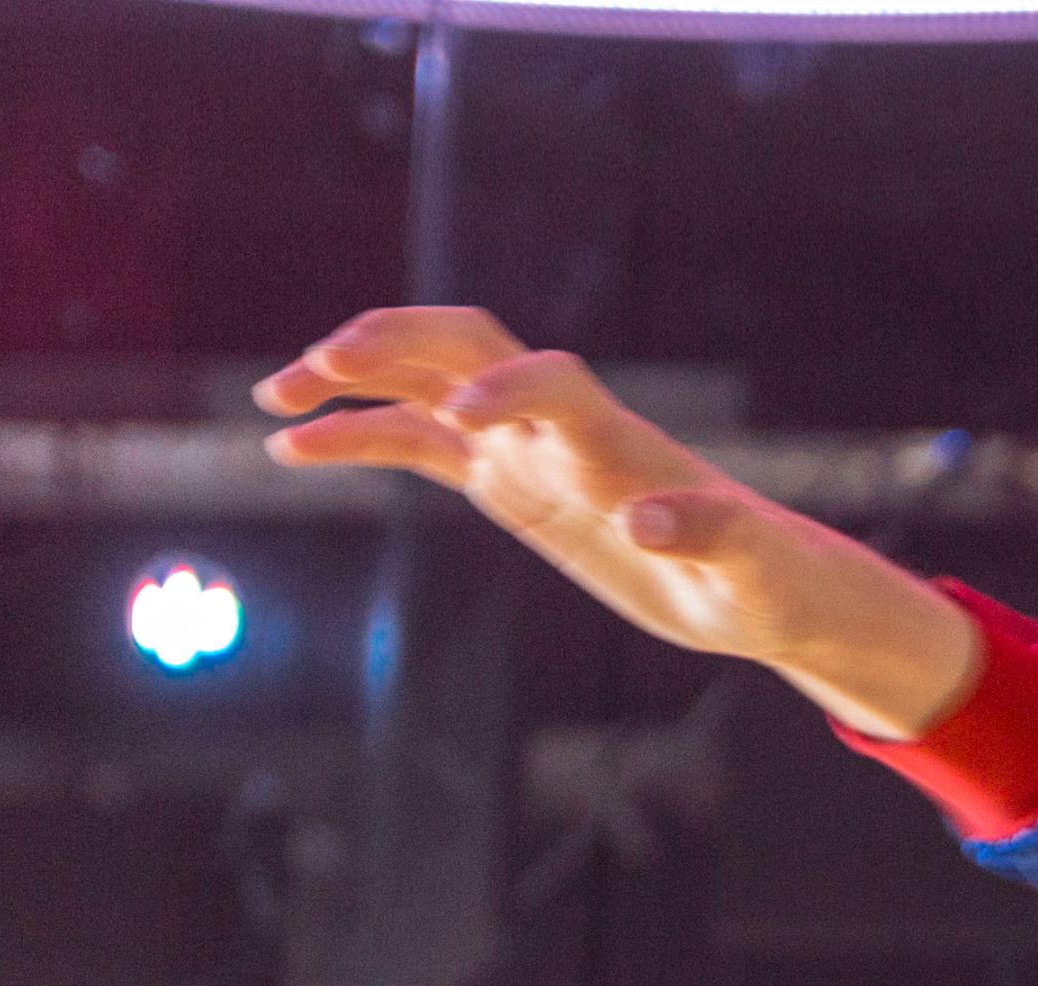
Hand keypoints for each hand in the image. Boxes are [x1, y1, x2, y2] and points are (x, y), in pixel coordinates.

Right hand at [254, 309, 982, 739]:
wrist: (759, 586)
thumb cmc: (762, 577)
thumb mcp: (747, 569)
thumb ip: (707, 536)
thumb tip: (649, 521)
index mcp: (614, 440)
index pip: (549, 380)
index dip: (504, 385)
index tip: (460, 415)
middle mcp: (560, 427)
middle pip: (465, 347)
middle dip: (394, 347)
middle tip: (319, 368)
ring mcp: (525, 447)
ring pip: (424, 386)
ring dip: (353, 383)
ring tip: (275, 402)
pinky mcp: (507, 481)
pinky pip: (418, 444)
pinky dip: (358, 440)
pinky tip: (292, 450)